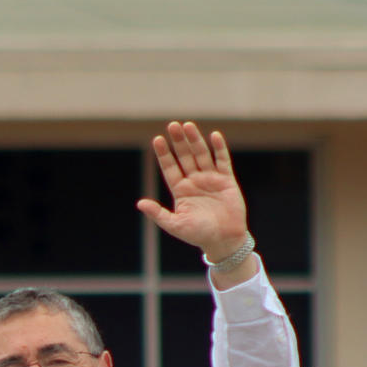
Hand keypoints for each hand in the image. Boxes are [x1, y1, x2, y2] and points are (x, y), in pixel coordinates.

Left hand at [136, 121, 249, 264]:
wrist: (224, 240)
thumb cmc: (198, 235)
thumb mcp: (175, 225)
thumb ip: (158, 214)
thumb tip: (140, 203)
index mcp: (180, 190)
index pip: (170, 167)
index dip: (164, 154)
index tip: (157, 140)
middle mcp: (194, 181)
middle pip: (185, 156)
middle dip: (178, 141)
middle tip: (172, 125)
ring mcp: (210, 179)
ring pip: (201, 155)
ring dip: (195, 140)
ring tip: (188, 126)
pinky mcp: (226, 180)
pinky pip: (222, 161)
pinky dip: (219, 149)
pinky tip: (214, 136)